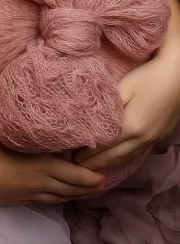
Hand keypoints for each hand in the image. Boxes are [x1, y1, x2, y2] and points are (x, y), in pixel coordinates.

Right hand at [0, 135, 104, 204]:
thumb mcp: (9, 134)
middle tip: (102, 182)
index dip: (91, 177)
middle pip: (73, 189)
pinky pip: (50, 202)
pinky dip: (63, 199)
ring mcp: (34, 194)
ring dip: (79, 195)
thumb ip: (26, 130)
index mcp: (43, 166)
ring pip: (63, 197)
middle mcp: (43, 183)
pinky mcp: (25, 200)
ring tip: (90, 191)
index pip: (75, 175)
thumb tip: (34, 116)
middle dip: (90, 187)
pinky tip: (64, 197)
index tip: (103, 173)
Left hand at [75, 51, 179, 171]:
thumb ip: (107, 107)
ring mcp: (153, 138)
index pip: (105, 146)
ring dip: (111, 163)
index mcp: (132, 127)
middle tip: (78, 167)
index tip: (74, 158)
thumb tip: (91, 120)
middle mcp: (143, 138)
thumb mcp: (123, 88)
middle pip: (116, 156)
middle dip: (97, 163)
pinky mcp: (159, 135)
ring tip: (94, 167)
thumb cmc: (148, 78)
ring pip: (128, 156)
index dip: (89, 153)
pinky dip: (124, 158)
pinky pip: (137, 152)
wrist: (178, 76)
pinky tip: (117, 158)